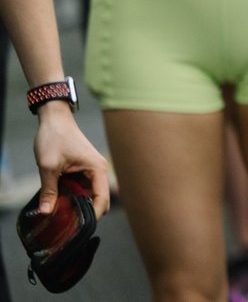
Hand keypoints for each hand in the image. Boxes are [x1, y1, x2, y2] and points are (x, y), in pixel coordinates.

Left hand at [33, 103, 109, 218]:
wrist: (54, 119)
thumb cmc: (55, 137)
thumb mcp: (48, 166)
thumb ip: (48, 191)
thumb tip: (46, 213)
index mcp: (97, 169)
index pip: (102, 199)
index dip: (92, 216)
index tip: (76, 228)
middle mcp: (99, 171)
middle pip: (98, 200)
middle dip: (85, 213)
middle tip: (66, 224)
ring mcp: (92, 171)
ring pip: (89, 196)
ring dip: (77, 205)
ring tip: (61, 215)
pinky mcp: (84, 171)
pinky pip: (82, 189)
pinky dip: (73, 197)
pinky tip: (59, 202)